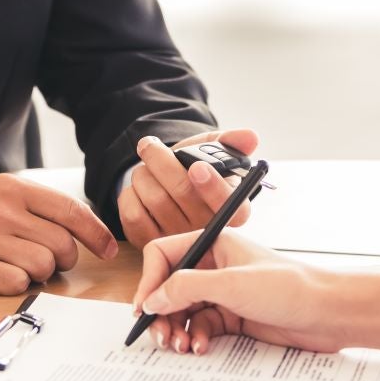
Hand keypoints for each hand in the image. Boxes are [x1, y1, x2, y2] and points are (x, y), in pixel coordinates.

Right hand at [0, 174, 117, 293]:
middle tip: (46, 260)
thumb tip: (77, 231)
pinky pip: (17, 285)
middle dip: (63, 260)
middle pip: (63, 245)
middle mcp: (4, 212)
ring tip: (16, 264)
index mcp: (14, 189)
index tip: (108, 250)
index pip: (71, 211)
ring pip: (43, 267)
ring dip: (39, 273)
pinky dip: (16, 284)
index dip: (96, 234)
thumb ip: (34, 204)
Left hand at [117, 128, 259, 245]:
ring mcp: (180, 242)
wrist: (170, 188)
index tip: (197, 167)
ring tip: (146, 168)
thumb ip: (231, 142)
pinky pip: (133, 215)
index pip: (228, 204)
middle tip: (149, 145)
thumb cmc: (195, 170)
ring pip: (154, 199)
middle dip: (160, 160)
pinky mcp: (153, 244)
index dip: (212, 186)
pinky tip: (138, 189)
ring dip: (143, 174)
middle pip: (182, 191)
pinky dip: (130, 194)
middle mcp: (208, 230)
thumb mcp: (214, 153)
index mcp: (233, 209)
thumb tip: (250, 136)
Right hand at [130, 231, 346, 353]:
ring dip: (177, 329)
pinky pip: (202, 327)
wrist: (328, 313)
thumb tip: (153, 299)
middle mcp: (214, 266)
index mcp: (213, 244)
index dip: (150, 281)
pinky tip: (200, 347)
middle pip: (170, 287)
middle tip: (160, 337)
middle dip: (162, 312)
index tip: (144, 308)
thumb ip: (187, 287)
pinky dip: (196, 338)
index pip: (164, 255)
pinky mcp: (233, 316)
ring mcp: (223, 292)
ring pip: (183, 311)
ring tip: (180, 346)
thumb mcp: (232, 283)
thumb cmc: (290, 286)